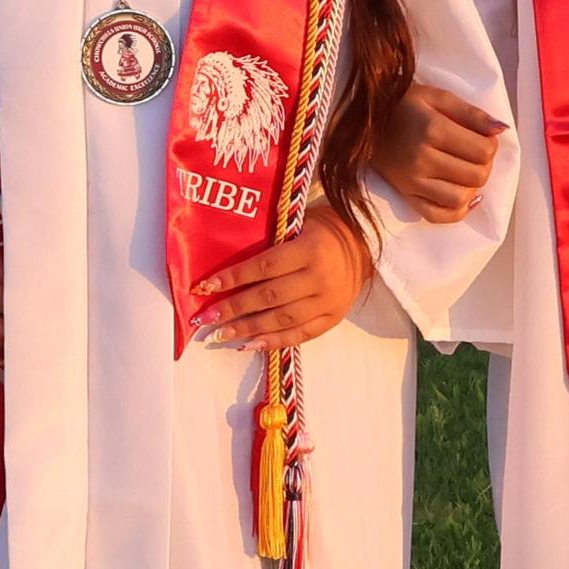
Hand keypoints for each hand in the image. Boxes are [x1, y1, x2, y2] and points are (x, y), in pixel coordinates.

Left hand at [187, 205, 374, 351]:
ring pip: (281, 320)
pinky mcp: (333, 318)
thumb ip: (271, 240)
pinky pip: (300, 335)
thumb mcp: (299, 223)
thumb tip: (227, 260)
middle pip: (269, 296)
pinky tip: (249, 345)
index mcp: (310, 248)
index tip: (204, 287)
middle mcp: (320, 277)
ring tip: (220, 333)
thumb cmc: (322, 228)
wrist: (363, 244)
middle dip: (233, 307)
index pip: (264, 266)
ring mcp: (328, 301)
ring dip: (247, 328)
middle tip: (205, 317)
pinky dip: (273, 342)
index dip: (233, 277)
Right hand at [371, 81, 505, 223]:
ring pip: (461, 198)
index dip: (491, 144)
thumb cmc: (404, 104)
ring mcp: (412, 182)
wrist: (363, 120)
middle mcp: (422, 159)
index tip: (481, 136)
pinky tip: (465, 196)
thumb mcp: (438, 97)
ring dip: (473, 186)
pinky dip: (458, 211)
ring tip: (467, 171)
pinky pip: (438, 215)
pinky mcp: (405, 195)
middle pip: (476, 175)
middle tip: (475, 152)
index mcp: (432, 130)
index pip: (483, 151)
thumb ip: (472, 113)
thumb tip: (501, 130)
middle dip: (485, 164)